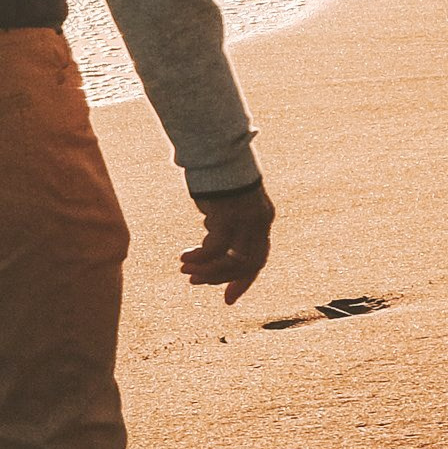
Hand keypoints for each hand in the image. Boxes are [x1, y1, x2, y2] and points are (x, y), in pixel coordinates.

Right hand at [180, 179, 274, 303]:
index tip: (226, 299)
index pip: (259, 258)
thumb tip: (210, 242)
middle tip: (195, 283)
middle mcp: (259, 222)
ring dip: (209, 270)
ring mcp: (246, 219)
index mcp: (262, 220)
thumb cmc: (217, 174)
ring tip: (186, 271)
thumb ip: (224, 223)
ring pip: (233, 259)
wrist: (216, 149)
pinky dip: (201, 258)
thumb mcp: (226, 204)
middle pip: (248, 263)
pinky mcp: (229, 214)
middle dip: (222, 278)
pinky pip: (216, 247)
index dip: (243, 281)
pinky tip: (186, 258)